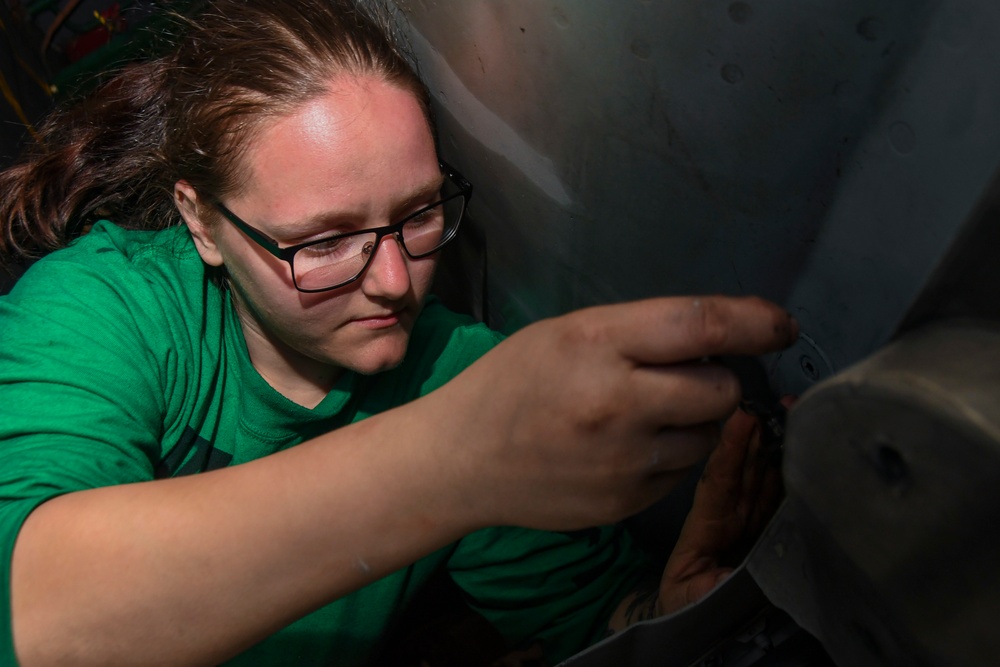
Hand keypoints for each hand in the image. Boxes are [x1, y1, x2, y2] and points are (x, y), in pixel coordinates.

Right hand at [429, 295, 797, 531]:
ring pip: (708, 436)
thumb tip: (720, 344)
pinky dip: (668, 456)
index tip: (781, 326)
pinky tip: (624, 449)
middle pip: (722, 390)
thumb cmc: (512, 382)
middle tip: (682, 376)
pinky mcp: (626, 504)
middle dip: (717, 379)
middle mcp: (618, 404)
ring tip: (644, 415)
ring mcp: (624, 462)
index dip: (755, 322)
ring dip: (694, 421)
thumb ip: (640, 333)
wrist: (461, 459)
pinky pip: (681, 473)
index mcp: (597, 343)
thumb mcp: (568, 332)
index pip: (701, 326)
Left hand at [656, 398, 791, 613]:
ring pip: (764, 478)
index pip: (720, 477)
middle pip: (745, 468)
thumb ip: (715, 584)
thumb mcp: (694, 595)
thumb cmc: (688, 605)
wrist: (698, 626)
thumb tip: (735, 576)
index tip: (743, 416)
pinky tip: (799, 452)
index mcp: (708, 526)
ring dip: (776, 447)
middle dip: (759, 435)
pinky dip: (789, 476)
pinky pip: (778, 500)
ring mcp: (750, 523)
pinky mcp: (768, 534)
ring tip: (790, 415)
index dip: (732, 446)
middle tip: (776, 404)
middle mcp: (730, 517)